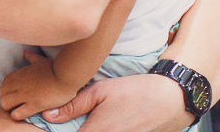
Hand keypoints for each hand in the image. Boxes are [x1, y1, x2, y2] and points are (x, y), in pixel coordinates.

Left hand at [0, 51, 78, 121]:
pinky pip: (17, 113)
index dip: (8, 89)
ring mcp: (25, 94)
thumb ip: (32, 58)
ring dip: (10, 108)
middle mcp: (19, 83)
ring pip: (5, 103)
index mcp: (20, 73)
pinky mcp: (33, 105)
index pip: (5, 82)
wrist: (65, 76)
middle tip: (15, 103)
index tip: (15, 92)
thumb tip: (25, 52)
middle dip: (6, 98)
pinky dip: (17, 115)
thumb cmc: (55, 68)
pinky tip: (23, 114)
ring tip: (18, 109)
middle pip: (1, 93)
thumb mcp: (40, 61)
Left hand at [41, 73, 190, 131]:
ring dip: (88, 129)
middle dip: (76, 129)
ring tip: (93, 120)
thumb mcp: (100, 91)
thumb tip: (48, 115)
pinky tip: (102, 123)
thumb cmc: (134, 92)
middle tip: (78, 120)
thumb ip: (73, 106)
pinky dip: (102, 130)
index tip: (51, 125)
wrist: (171, 100)